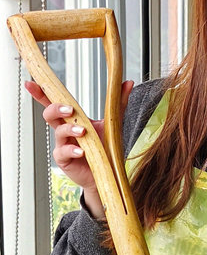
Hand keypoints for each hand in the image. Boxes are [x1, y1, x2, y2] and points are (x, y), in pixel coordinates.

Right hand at [25, 79, 132, 219]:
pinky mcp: (64, 159)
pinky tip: (81, 151)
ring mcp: (62, 144)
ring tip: (83, 132)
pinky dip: (72, 150)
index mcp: (71, 120)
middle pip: (50, 114)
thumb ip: (119, 104)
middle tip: (70, 110)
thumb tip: (128, 83)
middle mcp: (64, 130)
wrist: (106, 172)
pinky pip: (63, 152)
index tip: (31, 83)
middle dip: (57, 109)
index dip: (41, 93)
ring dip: (70, 129)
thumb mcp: (111, 124)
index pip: (53, 103)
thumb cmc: (104, 148)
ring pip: (58, 132)